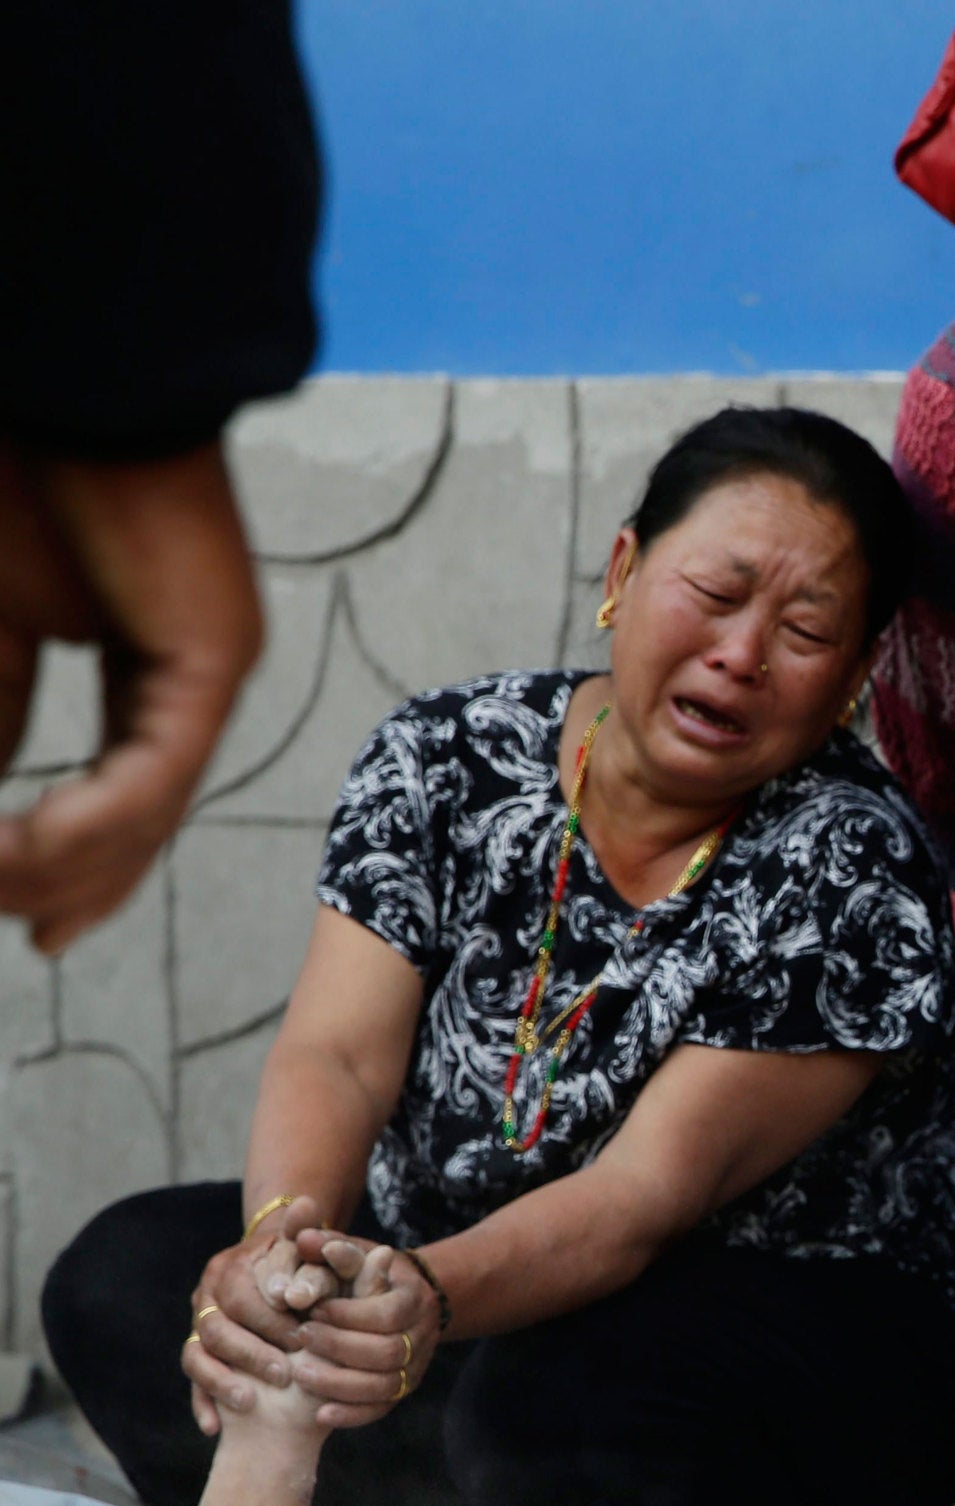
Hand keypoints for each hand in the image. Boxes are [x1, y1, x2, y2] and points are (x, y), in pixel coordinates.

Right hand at [0, 440, 261, 951]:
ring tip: (4, 890)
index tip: (31, 925)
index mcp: (143, 670)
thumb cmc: (25, 488)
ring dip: (71, 863)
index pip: (119, 794)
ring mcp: (208, 667)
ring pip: (152, 807)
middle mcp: (187, 678)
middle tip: (38, 940)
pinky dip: (99, 818)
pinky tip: (34, 845)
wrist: (70, 393)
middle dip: (83, 886)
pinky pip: (161, 765)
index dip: (75, 865)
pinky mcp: (213, 653)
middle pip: (145, 818)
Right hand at [187, 1198, 328, 1434]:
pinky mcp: (197, 1354)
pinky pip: (191, 1381)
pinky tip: (215, 1427)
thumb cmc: (303, 1266)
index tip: (302, 1340)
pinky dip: (201, 1403)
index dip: (270, 1319)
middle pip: (215, 1328)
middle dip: (250, 1353)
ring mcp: (197, 1325)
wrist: (281, 1278)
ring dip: (222, 1380)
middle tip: (283, 1374)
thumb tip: (310, 1204)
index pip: (241, 1296)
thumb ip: (311, 1234)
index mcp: (229, 1267)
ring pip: (196, 1355)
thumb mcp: (311, 1252)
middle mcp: (207, 1295)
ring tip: (252, 1401)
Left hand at [289, 1230, 442, 1430]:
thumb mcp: (352, 1254)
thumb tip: (302, 1237)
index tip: (313, 1310)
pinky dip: (352, 1414)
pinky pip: (381, 1409)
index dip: (348, 1315)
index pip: (387, 1313)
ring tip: (300, 1374)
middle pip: (388, 1352)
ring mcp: (416, 1366)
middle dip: (340, 1348)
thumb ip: (328, 1246)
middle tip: (300, 1340)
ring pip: (385, 1386)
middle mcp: (422, 1333)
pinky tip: (320, 1414)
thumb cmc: (365, 1276)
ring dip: (340, 1383)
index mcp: (413, 1297)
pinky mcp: (403, 1390)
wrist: (399, 1303)